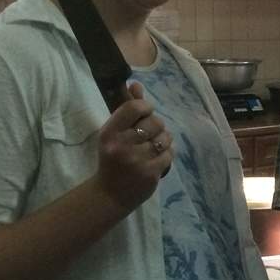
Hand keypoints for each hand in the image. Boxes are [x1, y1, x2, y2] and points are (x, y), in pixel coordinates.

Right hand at [95, 83, 170, 211]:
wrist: (110, 194)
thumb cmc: (112, 158)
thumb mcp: (114, 134)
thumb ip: (127, 110)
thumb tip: (136, 84)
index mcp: (109, 132)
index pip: (135, 107)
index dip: (146, 107)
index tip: (144, 113)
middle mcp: (122, 145)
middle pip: (155, 122)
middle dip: (156, 126)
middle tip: (149, 134)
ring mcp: (137, 160)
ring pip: (165, 137)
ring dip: (164, 140)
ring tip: (153, 146)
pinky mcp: (150, 173)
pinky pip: (170, 154)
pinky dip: (167, 154)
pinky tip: (157, 159)